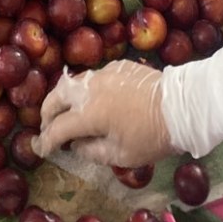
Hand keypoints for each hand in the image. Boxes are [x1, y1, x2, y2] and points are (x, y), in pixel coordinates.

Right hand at [33, 60, 170, 167]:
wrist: (180, 105)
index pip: (58, 127)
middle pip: (57, 96)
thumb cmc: (151, 136)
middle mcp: (91, 88)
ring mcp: (104, 73)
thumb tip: (76, 145)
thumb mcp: (121, 155)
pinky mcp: (118, 65)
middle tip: (46, 125)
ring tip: (65, 110)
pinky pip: (94, 76)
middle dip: (47, 112)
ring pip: (73, 82)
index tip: (42, 148)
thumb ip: (92, 151)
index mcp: (89, 113)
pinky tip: (93, 98)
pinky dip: (86, 89)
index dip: (46, 140)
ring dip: (64, 97)